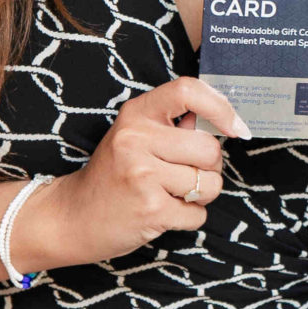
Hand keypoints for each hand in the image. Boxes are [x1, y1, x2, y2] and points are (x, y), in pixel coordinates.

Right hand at [16, 77, 247, 269]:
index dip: (220, 108)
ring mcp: (143, 175)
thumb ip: (172, 126)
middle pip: (210, 149)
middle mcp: (136, 139)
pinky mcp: (150, 209)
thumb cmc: (112, 175)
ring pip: (209, 183)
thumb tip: (222, 120)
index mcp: (136, 114)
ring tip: (171, 194)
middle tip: (185, 175)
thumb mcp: (133, 137)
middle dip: (208, 168)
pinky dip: (188, 217)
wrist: (71, 216)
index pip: (187, 91)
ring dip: (200, 195)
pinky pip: (197, 213)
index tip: (236, 127)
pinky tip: (163, 213)